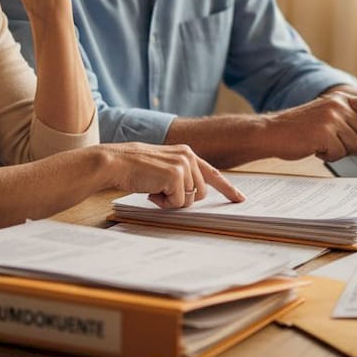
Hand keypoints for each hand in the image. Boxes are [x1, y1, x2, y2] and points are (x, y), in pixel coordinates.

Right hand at [99, 142, 244, 208]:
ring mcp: (184, 165)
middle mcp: (189, 156)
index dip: (228, 189)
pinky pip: (178, 202)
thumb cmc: (135, 168)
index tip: (240, 199)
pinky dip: (164, 202)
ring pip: (190, 199)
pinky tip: (151, 190)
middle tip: (160, 192)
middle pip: (201, 193)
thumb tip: (195, 195)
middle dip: (182, 198)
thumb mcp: (164, 167)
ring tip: (154, 189)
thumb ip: (181, 175)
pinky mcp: (176, 176)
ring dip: (171, 201)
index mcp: (187, 153)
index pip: (213, 173)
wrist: (117, 162)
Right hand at [260, 93, 356, 161]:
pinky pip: (339, 153)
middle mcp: (339, 104)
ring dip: (339, 150)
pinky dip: (328, 156)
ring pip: (354, 145)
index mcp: (342, 99)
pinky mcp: (324, 131)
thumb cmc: (300, 130)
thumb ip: (352, 127)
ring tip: (320, 143)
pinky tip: (314, 148)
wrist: (272, 132)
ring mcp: (332, 117)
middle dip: (352, 143)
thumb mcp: (328, 120)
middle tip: (329, 140)